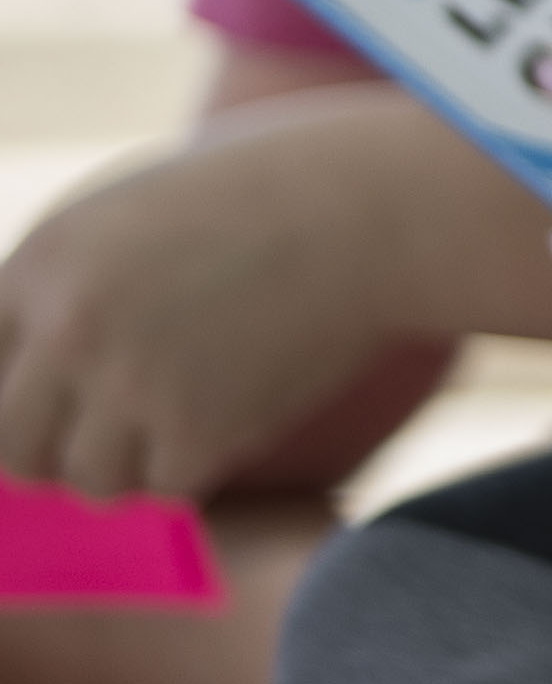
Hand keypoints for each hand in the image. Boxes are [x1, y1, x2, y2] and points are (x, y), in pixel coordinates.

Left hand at [0, 120, 446, 505]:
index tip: (70, 400)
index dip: (22, 392)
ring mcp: (128, 384)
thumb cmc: (275, 193)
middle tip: (116, 433)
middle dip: (58, 449)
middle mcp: (66, 327)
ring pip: (86, 483)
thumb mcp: (140, 208)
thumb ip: (72, 282)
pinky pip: (167, 491)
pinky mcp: (196, 432)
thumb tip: (35, 374)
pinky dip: (200, 469)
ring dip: (132, 467)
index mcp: (41, 260)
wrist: (383, 208)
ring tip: (188, 421)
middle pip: (12, 446)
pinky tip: (240, 416)